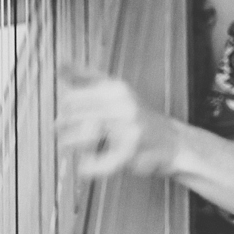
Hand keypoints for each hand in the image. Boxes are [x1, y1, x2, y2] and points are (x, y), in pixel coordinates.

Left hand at [56, 64, 179, 177]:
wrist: (172, 142)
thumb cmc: (137, 117)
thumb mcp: (115, 90)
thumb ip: (87, 78)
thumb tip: (61, 66)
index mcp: (116, 89)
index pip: (74, 97)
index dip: (63, 109)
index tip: (63, 115)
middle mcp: (122, 106)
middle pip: (76, 117)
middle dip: (63, 128)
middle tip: (61, 133)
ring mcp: (127, 129)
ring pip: (84, 137)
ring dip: (71, 144)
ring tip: (69, 146)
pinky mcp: (130, 153)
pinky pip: (99, 163)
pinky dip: (88, 167)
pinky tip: (84, 166)